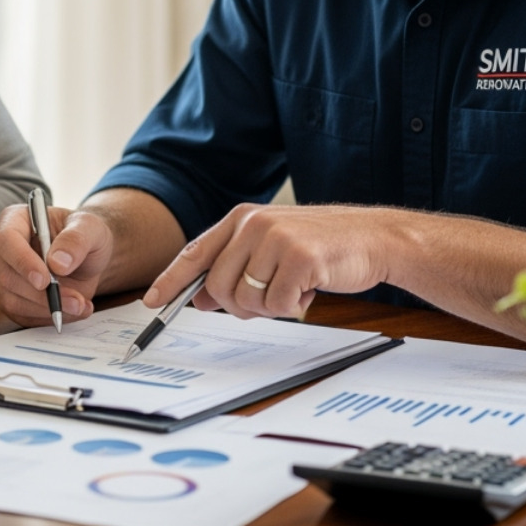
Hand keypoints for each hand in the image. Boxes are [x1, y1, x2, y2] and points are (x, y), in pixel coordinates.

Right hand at [0, 203, 112, 325]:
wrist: (86, 257)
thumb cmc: (84, 235)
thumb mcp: (90, 228)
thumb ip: (76, 240)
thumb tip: (58, 263)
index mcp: (15, 220)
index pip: (5, 241)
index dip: (22, 262)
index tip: (45, 280)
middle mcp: (2, 249)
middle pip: (7, 276)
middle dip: (42, 295)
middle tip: (76, 300)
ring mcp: (3, 276)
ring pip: (13, 301)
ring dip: (48, 309)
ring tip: (81, 305)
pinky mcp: (11, 300)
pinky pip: (23, 316)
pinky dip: (49, 318)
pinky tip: (74, 310)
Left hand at [143, 203, 394, 319]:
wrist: (374, 238)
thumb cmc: (322, 247)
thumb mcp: (271, 248)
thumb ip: (235, 267)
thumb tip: (201, 298)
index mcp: (241, 218)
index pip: (195, 252)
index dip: (171, 279)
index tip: (152, 301)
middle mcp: (253, 224)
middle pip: (218, 286)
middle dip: (239, 305)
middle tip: (269, 298)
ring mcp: (275, 238)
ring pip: (246, 299)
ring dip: (270, 306)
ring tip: (294, 286)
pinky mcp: (299, 257)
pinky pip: (277, 305)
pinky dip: (293, 306)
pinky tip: (311, 287)